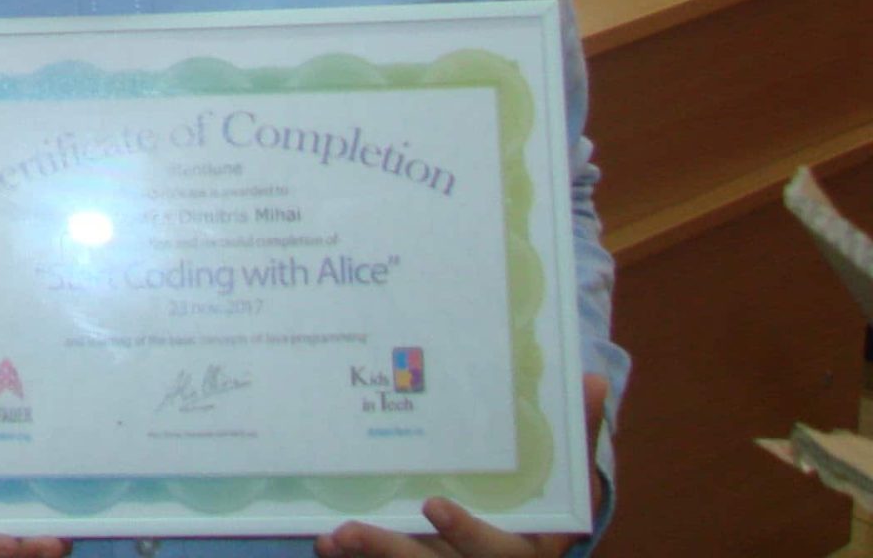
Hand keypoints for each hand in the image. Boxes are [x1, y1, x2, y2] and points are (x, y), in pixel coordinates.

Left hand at [316, 376, 610, 557]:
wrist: (523, 553)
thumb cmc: (545, 508)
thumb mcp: (567, 481)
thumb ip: (581, 435)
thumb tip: (596, 381)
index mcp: (523, 548)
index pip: (500, 549)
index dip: (468, 534)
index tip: (432, 505)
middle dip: (395, 551)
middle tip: (351, 529)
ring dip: (370, 554)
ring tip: (333, 535)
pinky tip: (327, 542)